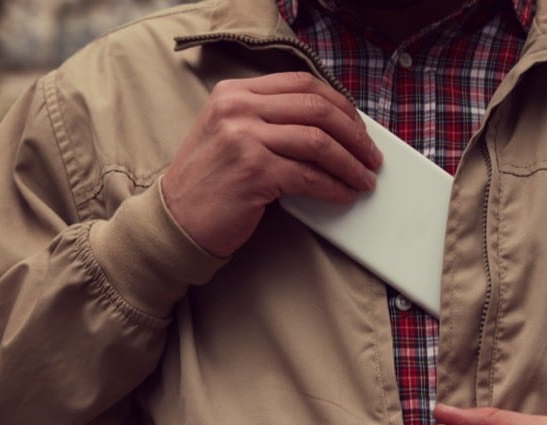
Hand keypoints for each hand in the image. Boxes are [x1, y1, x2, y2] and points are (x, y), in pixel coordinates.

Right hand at [161, 71, 382, 257]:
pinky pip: (310, 177)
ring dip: (350, 163)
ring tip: (364, 178)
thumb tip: (327, 126)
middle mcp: (238, 108)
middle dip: (354, 134)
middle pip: (317, 109)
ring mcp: (245, 138)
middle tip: (370, 155)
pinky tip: (344, 195)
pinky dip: (334, 187)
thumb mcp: (228, 134)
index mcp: (234, 92)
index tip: (357, 125)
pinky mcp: (254, 172)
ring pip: (319, 142)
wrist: (176, 220)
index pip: (301, 83)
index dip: (338, 104)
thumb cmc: (208, 183)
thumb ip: (266, 120)